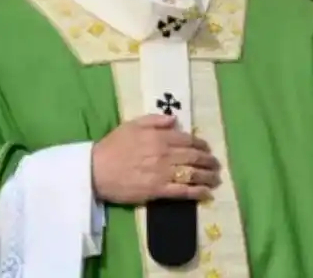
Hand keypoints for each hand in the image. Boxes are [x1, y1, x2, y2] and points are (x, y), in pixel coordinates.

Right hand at [90, 114, 220, 204]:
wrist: (95, 170)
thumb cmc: (113, 146)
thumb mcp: (132, 124)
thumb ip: (155, 120)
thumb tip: (175, 120)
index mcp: (160, 137)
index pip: (188, 140)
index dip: (201, 145)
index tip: (207, 149)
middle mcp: (165, 154)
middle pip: (194, 157)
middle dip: (209, 161)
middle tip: (216, 164)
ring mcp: (163, 173)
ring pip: (192, 174)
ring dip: (208, 177)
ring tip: (216, 179)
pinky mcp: (158, 190)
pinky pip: (182, 191)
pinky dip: (197, 192)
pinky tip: (207, 193)